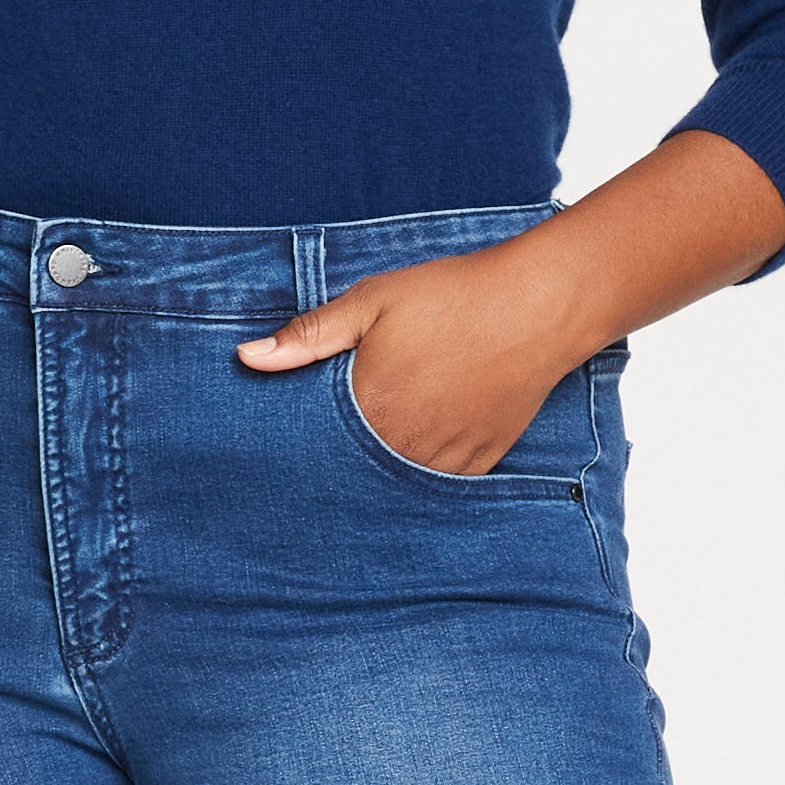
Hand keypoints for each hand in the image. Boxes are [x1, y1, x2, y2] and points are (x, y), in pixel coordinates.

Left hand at [236, 226, 601, 472]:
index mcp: (371, 408)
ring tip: (359, 469)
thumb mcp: (373, 301)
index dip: (297, 451)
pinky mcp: (480, 462)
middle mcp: (406, 445)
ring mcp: (446, 459)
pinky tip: (405, 465)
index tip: (278, 455)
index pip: (317, 449)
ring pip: (394, 488)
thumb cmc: (452, 296)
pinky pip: (438, 489)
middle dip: (332, 472)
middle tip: (307, 476)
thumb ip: (310, 335)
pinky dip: (417, 480)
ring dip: (375, 481)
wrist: (538, 305)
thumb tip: (246, 358)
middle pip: (353, 475)